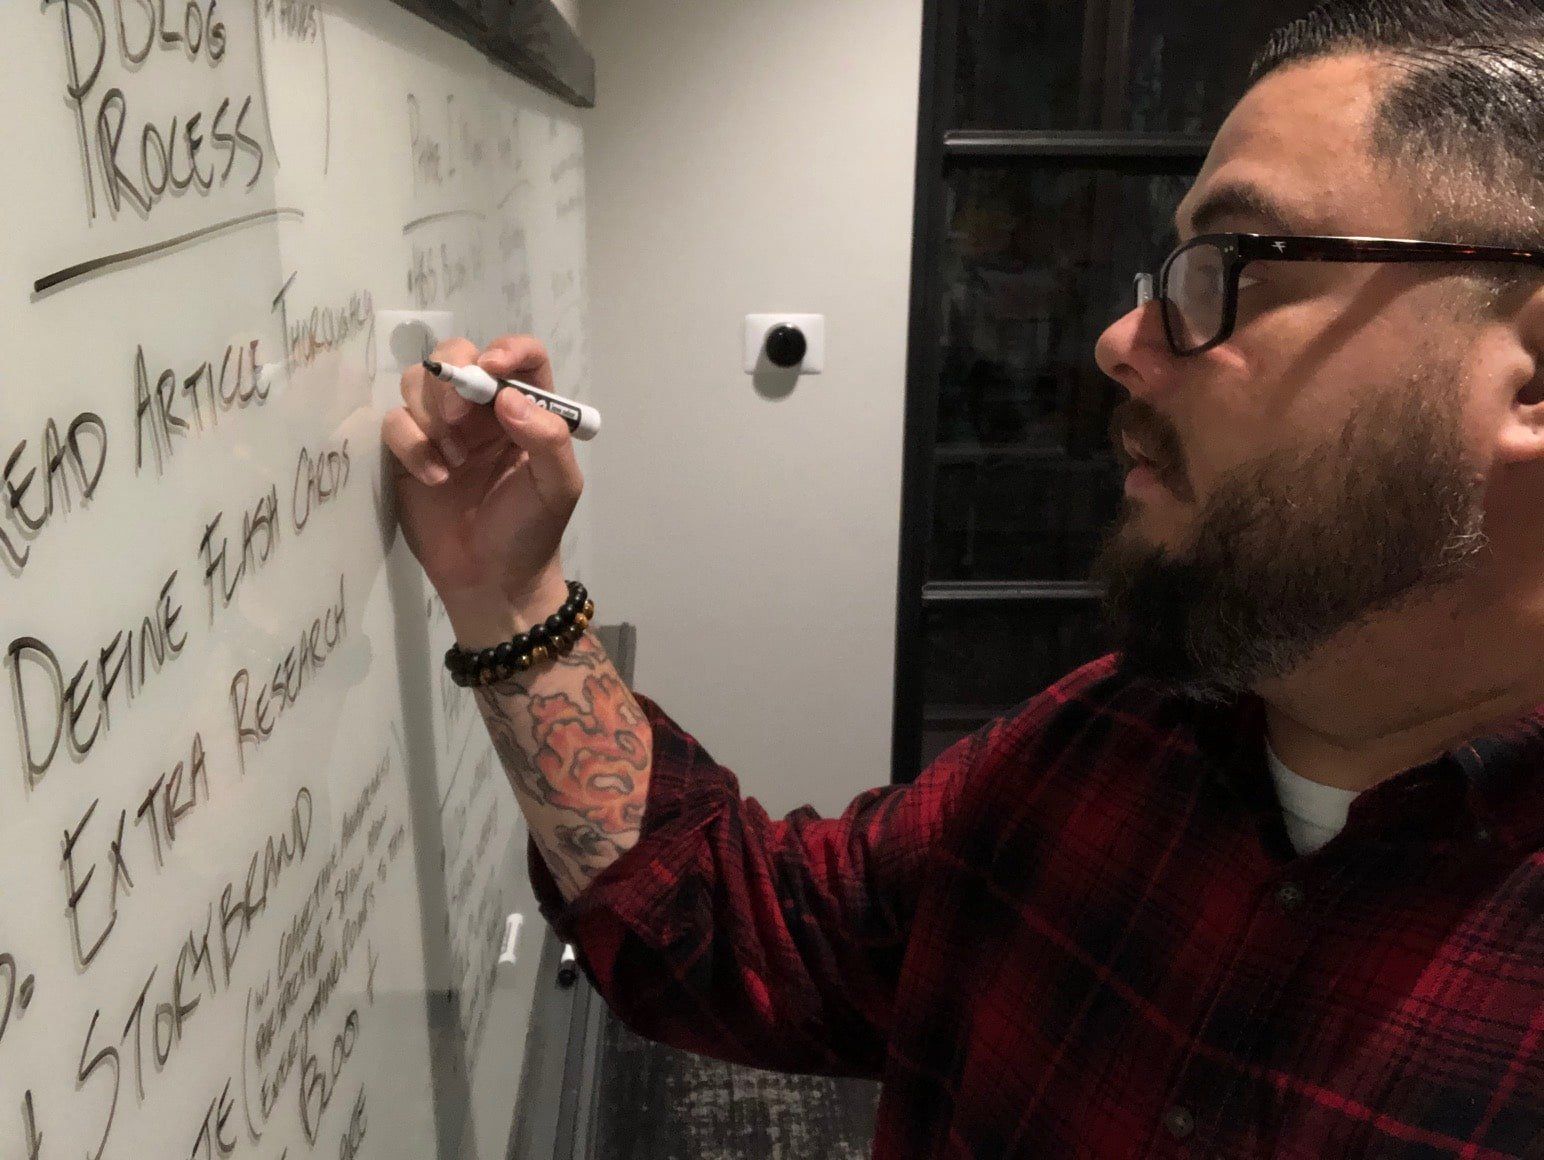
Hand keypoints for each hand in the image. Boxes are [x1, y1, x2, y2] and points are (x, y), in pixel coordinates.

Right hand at [381, 334, 583, 639]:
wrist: (491, 581)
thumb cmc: (531, 530)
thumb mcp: (557, 487)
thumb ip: (548, 438)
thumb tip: (509, 397)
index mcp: (527, 409)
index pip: (521, 356)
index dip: (507, 350)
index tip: (493, 368)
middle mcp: (484, 410)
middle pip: (458, 354)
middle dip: (453, 377)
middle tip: (459, 419)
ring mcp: (443, 428)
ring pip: (418, 381)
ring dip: (431, 415)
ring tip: (454, 462)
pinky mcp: (408, 452)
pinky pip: (395, 422)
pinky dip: (411, 445)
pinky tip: (436, 479)